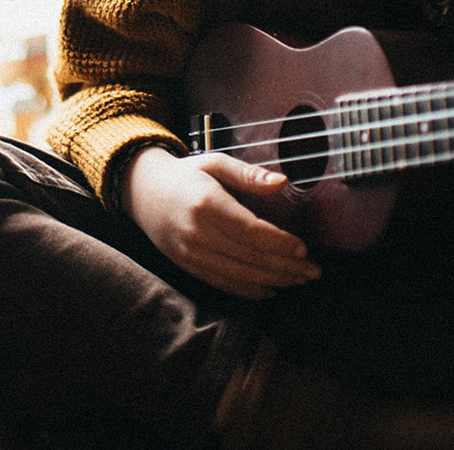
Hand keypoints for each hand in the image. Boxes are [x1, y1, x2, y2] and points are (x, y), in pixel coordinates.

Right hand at [122, 146, 320, 298]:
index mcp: (208, 204)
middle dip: (286, 267)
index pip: (251, 231)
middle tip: (313, 271)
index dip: (280, 243)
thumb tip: (282, 182)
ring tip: (299, 280)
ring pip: (240, 275)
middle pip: (250, 257)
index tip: (303, 248)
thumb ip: (249, 174)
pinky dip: (249, 290)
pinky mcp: (187, 265)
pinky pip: (222, 283)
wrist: (141, 191)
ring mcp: (191, 253)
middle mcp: (198, 233)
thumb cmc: (184, 175)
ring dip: (274, 281)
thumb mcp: (215, 164)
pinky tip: (270, 289)